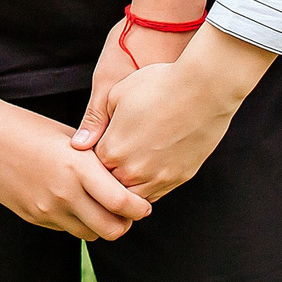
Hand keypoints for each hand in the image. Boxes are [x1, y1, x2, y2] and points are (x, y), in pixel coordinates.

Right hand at [0, 98, 152, 241]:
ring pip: (89, 234)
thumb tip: (121, 178)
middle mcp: (64, 193)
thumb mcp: (67, 138)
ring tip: (98, 207)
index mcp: (76, 167)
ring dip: (100, 225)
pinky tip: (70, 202)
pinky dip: (75, 221)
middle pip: (111, 229)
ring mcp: (46, 209)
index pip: (122, 203)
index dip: (140, 208)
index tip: (144, 204)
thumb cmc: (27, 128)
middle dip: (124, 224)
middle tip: (126, 212)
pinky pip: (65, 229)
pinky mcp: (33, 217)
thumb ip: (94, 161)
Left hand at [76, 26, 274, 199]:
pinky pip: (156, 194)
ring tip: (128, 166)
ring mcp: (158, 178)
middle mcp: (133, 171)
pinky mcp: (179, 178)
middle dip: (106, 176)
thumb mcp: (115, 95)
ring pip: (133, 196)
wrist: (204, 90)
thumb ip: (94, 123)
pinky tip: (148, 169)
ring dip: (127, 185)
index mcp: (112, 150)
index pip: (91, 168)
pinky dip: (148, 187)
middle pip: (109, 186)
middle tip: (109, 161)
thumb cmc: (157, 85)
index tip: (96, 148)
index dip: (92, 158)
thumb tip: (78, 145)